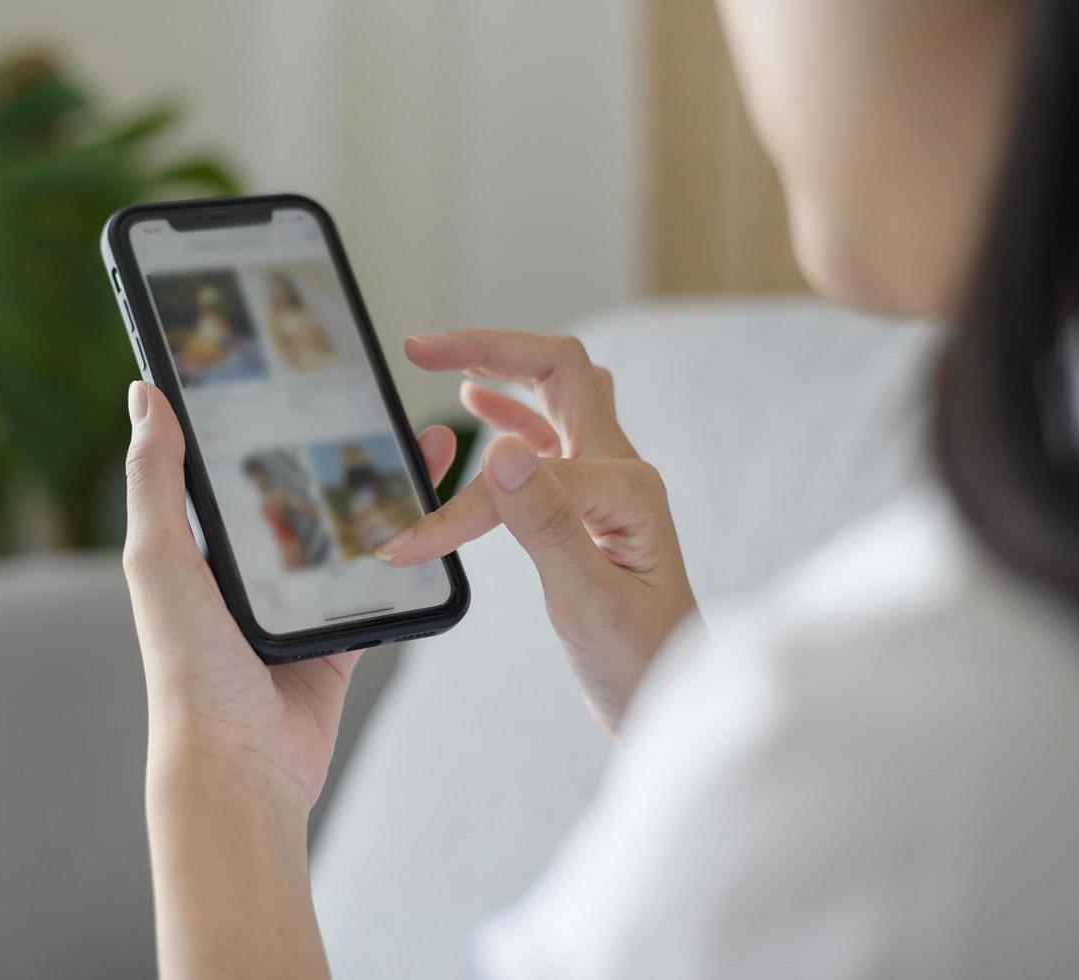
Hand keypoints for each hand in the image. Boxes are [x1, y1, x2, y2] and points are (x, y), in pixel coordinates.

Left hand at [122, 380, 458, 813]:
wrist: (241, 764)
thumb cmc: (189, 667)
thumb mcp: (162, 560)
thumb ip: (156, 480)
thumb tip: (144, 392)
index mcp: (200, 544)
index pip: (232, 459)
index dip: (262, 413)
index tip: (297, 366)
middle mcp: (247, 569)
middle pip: (301, 488)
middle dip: (340, 442)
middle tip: (378, 396)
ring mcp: (296, 602)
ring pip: (347, 529)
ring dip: (383, 488)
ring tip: (423, 442)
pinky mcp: (338, 635)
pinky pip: (378, 582)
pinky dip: (405, 552)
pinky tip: (432, 515)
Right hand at [375, 330, 699, 731]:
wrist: (668, 702)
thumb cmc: (641, 663)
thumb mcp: (588, 602)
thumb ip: (546, 525)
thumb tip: (498, 449)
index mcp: (627, 490)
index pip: (526, 468)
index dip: (461, 503)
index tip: (410, 542)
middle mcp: (622, 473)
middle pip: (560, 371)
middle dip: (490, 348)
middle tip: (421, 347)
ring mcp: (609, 485)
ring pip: (557, 394)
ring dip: (502, 367)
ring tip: (440, 359)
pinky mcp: (593, 504)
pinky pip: (550, 435)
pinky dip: (509, 410)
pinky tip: (477, 404)